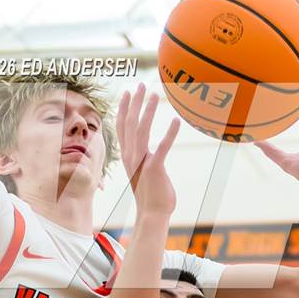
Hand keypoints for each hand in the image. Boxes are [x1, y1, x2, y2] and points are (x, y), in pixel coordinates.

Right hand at [116, 84, 179, 216]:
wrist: (152, 213)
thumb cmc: (151, 192)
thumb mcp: (143, 171)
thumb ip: (143, 158)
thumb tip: (147, 151)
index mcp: (127, 155)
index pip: (122, 127)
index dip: (123, 108)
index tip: (127, 92)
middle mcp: (131, 156)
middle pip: (130, 124)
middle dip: (135, 102)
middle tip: (141, 85)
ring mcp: (141, 162)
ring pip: (141, 131)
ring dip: (148, 111)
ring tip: (155, 95)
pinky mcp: (155, 169)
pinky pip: (162, 148)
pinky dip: (169, 134)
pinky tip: (176, 121)